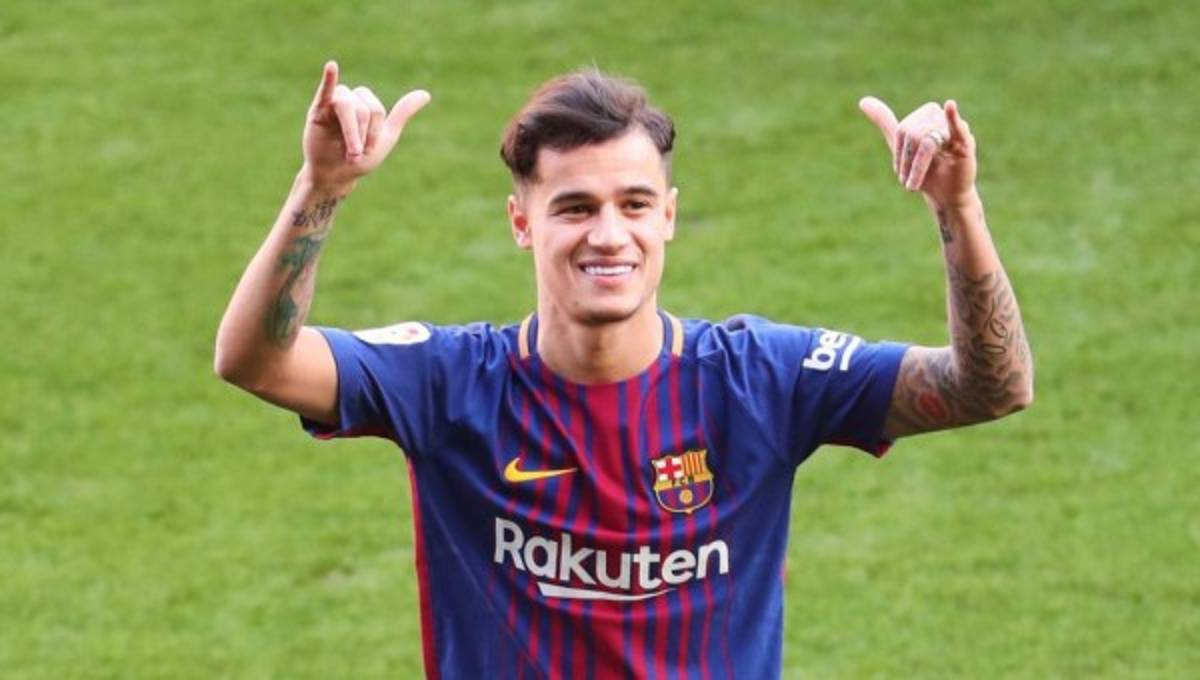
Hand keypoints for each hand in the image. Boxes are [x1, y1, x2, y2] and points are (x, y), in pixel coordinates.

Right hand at [302, 61, 430, 189]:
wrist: (335, 176)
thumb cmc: (359, 159)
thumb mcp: (386, 137)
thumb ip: (402, 114)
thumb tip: (426, 94)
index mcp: (367, 105)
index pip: (376, 109)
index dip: (374, 132)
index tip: (368, 150)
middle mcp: (351, 100)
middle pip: (362, 106)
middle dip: (362, 132)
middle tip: (356, 153)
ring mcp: (333, 104)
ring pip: (345, 104)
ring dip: (351, 130)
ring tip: (350, 152)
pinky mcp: (317, 111)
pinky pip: (325, 91)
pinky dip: (329, 78)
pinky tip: (332, 67)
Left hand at [858, 96, 976, 206]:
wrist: (945, 195)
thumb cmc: (926, 170)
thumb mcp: (901, 145)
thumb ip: (886, 122)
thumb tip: (863, 100)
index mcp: (927, 117)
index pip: (904, 128)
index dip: (900, 153)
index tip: (901, 172)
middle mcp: (941, 121)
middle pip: (914, 133)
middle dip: (908, 161)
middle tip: (910, 180)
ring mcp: (954, 131)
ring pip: (927, 139)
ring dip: (919, 165)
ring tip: (917, 181)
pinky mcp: (966, 144)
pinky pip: (957, 127)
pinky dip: (953, 116)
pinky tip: (950, 105)